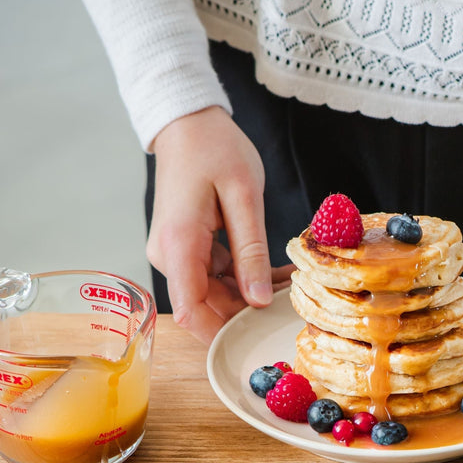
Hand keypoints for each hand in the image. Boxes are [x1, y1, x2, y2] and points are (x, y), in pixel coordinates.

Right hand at [147, 106, 293, 343]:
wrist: (187, 121)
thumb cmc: (214, 147)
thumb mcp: (242, 196)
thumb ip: (250, 251)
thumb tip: (258, 301)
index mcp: (178, 245)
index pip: (190, 311)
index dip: (220, 334)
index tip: (257, 341)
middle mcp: (170, 255)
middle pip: (205, 307)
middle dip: (246, 315)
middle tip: (291, 308)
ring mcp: (177, 253)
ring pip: (213, 295)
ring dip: (250, 297)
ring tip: (289, 286)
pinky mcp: (188, 248)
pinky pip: (215, 276)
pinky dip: (245, 279)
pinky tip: (274, 274)